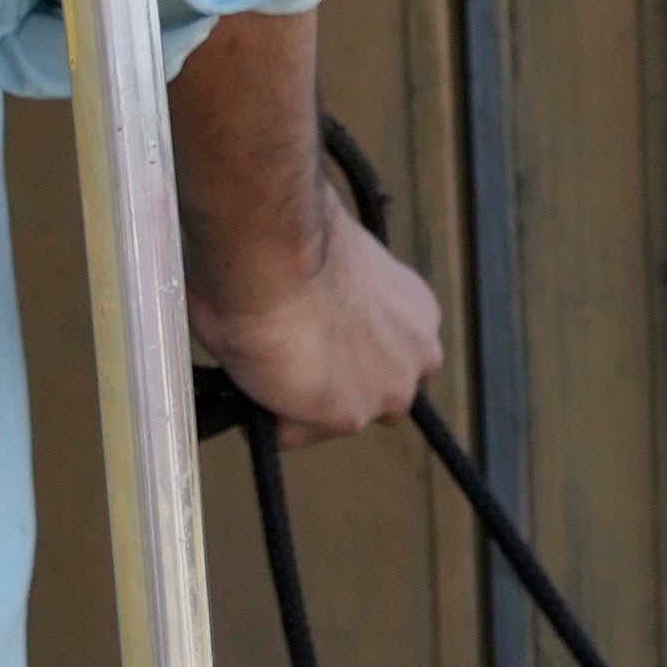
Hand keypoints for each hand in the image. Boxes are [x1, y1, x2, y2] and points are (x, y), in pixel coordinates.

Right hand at [199, 188, 442, 444]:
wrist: (273, 249)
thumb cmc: (289, 236)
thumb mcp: (332, 261)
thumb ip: (336, 293)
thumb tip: (304, 299)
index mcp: (417, 308)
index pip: (395, 351)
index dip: (352, 346)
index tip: (323, 336)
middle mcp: (416, 356)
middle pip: (379, 394)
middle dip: (341, 383)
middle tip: (293, 358)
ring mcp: (383, 393)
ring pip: (339, 416)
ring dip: (304, 401)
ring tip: (264, 367)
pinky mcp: (342, 417)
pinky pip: (292, 431)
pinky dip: (266, 412)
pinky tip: (249, 376)